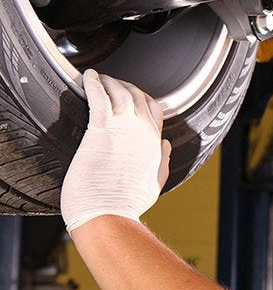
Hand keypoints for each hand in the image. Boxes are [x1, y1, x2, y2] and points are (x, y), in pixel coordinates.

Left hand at [61, 70, 171, 231]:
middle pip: (138, 95)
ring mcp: (124, 128)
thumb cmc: (127, 204)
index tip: (130, 95)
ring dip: (109, 82)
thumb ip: (162, 161)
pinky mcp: (101, 129)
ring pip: (120, 92)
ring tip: (98, 78)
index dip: (143, 98)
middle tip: (110, 83)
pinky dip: (94, 83)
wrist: (109, 214)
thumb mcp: (154, 182)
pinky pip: (99, 97)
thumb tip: (165, 145)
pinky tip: (88, 77)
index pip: (155, 109)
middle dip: (124, 85)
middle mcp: (144, 131)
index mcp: (155, 143)